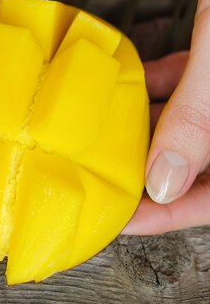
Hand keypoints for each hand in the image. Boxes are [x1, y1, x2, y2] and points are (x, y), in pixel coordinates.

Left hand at [125, 0, 209, 234]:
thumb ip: (197, 118)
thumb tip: (162, 184)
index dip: (170, 215)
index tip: (119, 221)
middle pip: (205, 165)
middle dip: (155, 172)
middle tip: (103, 178)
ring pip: (198, 126)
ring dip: (155, 128)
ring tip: (106, 134)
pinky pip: (200, 84)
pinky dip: (168, 86)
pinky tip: (133, 83)